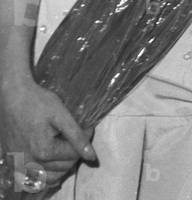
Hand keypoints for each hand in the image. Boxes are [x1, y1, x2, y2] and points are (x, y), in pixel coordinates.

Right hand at [0, 75, 95, 189]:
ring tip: (65, 148)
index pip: (75, 155)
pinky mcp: (14, 163)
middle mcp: (30, 163)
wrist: (13, 97)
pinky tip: (51, 161)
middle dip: (74, 152)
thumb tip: (92, 156)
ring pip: (50, 178)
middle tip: (75, 136)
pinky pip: (33, 179)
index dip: (85, 139)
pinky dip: (45, 173)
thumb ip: (77, 137)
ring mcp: (20, 165)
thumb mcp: (61, 116)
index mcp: (43, 151)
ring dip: (62, 166)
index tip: (86, 127)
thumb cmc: (38, 102)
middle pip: (64, 168)